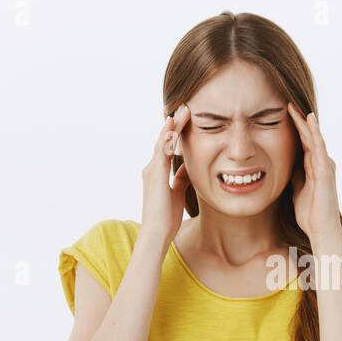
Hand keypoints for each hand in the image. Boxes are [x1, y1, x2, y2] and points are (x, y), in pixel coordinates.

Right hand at [140, 104, 191, 245]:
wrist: (156, 234)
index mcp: (157, 172)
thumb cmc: (166, 218)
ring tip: (182, 111)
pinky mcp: (154, 177)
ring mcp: (151, 171)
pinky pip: (161, 153)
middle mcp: (151, 169)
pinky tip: (174, 129)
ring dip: (172, 126)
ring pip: (161, 143)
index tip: (187, 117)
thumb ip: (182, 177)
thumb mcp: (179, 192)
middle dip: (174, 123)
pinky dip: (167, 140)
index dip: (176, 132)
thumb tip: (190, 166)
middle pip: (163, 140)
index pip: (167, 146)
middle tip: (185, 106)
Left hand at [285, 101, 341, 242]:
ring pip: (314, 137)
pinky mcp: (325, 170)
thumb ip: (296, 177)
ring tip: (294, 106)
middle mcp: (322, 162)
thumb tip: (288, 166)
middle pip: (308, 136)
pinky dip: (314, 132)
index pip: (303, 143)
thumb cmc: (310, 213)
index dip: (294, 129)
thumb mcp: (297, 190)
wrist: (321, 229)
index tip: (282, 115)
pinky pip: (319, 146)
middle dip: (298, 120)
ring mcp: (325, 165)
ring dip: (304, 122)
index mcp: (314, 167)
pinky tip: (308, 120)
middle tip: (287, 103)